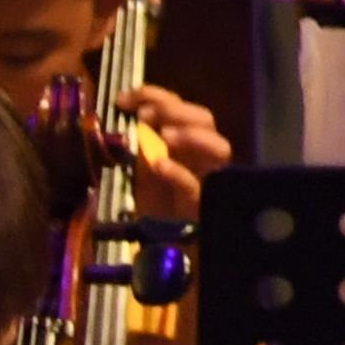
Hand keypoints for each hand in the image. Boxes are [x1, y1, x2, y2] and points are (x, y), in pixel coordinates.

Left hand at [117, 83, 228, 217]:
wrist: (161, 249)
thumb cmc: (154, 207)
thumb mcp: (139, 171)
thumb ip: (137, 146)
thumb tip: (125, 119)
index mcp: (184, 141)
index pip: (179, 107)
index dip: (155, 95)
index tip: (124, 98)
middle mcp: (201, 154)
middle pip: (205, 119)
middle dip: (175, 110)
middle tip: (145, 114)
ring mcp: (207, 178)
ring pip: (219, 147)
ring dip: (192, 135)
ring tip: (164, 135)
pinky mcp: (202, 204)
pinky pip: (196, 184)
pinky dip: (178, 172)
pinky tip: (159, 164)